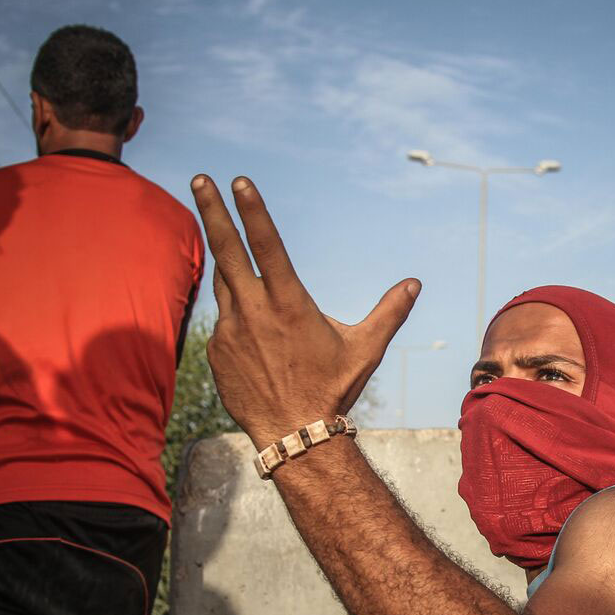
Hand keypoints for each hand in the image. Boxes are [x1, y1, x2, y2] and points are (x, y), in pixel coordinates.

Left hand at [190, 175, 419, 447]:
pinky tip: (251, 328)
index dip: (252, 210)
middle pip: (226, 249)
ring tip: (231, 250)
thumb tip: (415, 283)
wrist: (294, 434)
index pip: (267, 245)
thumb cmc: (333, 389)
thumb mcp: (366, 349)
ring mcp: (230, 330)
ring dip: (227, 261)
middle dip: (212, 210)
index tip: (239, 181)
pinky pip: (223, 318)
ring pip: (224, 282)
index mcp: (289, 304)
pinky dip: (234, 311)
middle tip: (200, 180)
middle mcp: (254, 311)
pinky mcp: (217, 349)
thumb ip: (390, 312)